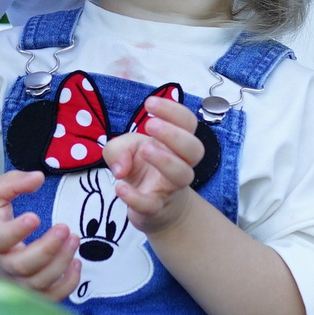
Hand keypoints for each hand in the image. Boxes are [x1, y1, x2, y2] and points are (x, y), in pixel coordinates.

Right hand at [0, 171, 79, 300]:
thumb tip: (39, 177)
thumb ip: (13, 182)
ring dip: (61, 263)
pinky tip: (76, 263)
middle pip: (23, 266)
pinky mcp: (28, 292)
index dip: (16, 231)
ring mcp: (13, 282)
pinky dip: (67, 286)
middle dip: (47, 249)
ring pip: (38, 283)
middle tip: (65, 228)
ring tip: (74, 239)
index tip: (34, 217)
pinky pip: (49, 299)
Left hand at [103, 97, 204, 235]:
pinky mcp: (156, 209)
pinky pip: (151, 204)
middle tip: (149, 124)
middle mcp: (180, 164)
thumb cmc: (142, 169)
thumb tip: (121, 167)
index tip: (150, 104)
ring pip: (183, 175)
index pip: (188, 123)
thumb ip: (118, 148)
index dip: (174, 110)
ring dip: (165, 160)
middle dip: (174, 134)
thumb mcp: (124, 150)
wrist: (152, 210)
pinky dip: (135, 196)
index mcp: (176, 144)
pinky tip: (120, 186)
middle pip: (195, 149)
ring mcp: (170, 188)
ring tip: (144, 149)